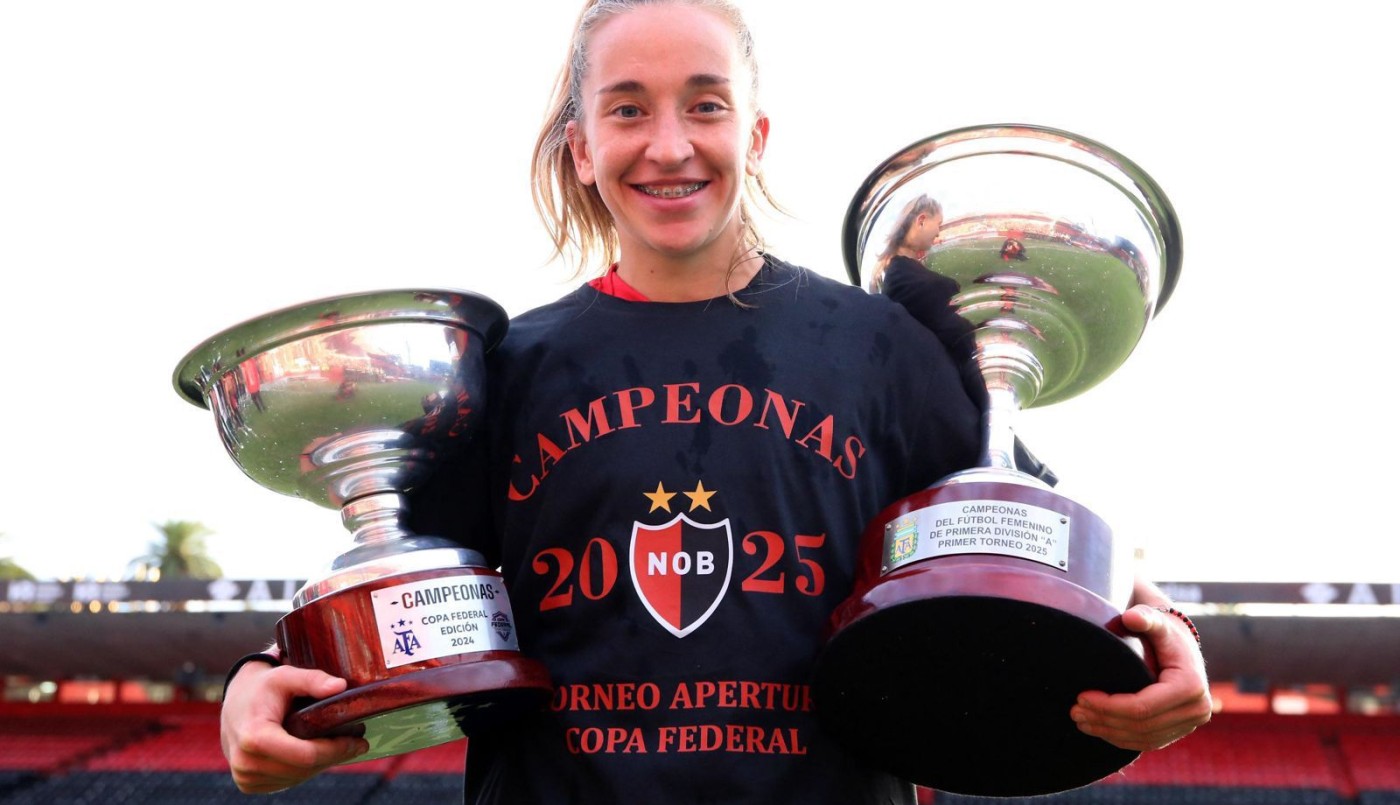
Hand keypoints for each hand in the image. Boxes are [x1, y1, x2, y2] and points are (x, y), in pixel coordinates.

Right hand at [220, 662, 368, 792]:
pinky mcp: (248, 784)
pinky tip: (317, 755)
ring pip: (297, 778)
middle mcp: (246, 762)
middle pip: (303, 769)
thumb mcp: (286, 675)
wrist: (235, 703)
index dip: (336, 750)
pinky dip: (304, 770)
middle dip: (334, 757)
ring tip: (340, 747)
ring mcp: (245, 776)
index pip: (305, 755)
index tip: (360, 741)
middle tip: (357, 744)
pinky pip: (285, 782)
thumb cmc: (263, 688)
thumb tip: (341, 686)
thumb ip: (312, 679)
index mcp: (254, 737)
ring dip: (321, 765)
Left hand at [1069, 604, 1211, 751]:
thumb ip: (1145, 617)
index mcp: (1190, 686)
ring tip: (1081, 721)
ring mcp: (1190, 723)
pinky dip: (1122, 739)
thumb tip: (1131, 617)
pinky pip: (1149, 742)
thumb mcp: (1157, 621)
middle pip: (1142, 726)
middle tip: (1074, 712)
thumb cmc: (1163, 631)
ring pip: (1144, 738)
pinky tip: (1098, 730)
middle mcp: (1197, 709)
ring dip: (1109, 733)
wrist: (1181, 645)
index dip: (1109, 706)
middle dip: (1104, 720)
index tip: (1081, 697)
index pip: (1142, 707)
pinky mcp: (1180, 730)